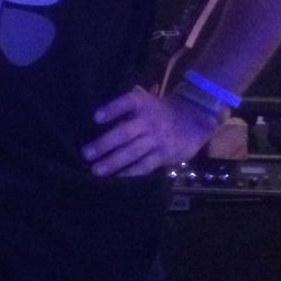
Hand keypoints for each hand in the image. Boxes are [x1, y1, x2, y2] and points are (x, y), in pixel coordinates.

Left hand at [83, 86, 222, 177]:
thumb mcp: (145, 102)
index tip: (95, 118)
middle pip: (124, 133)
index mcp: (142, 104)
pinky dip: (130, 172)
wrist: (194, 119)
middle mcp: (149, 121)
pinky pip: (145, 165)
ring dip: (113, 162)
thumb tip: (96, 121)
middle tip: (86, 154)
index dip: (111, 109)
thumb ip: (125, 109)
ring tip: (96, 170)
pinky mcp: (164, 155)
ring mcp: (157, 139)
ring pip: (132, 152)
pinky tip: (117, 178)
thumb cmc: (159, 111)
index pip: (126, 103)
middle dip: (104, 144)